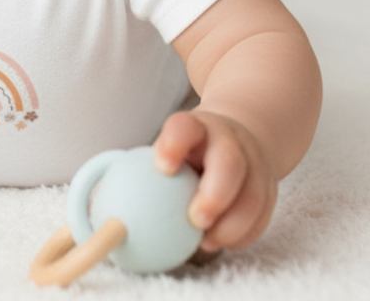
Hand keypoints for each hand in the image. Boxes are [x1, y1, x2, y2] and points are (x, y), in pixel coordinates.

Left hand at [154, 110, 277, 252]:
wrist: (236, 136)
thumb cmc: (188, 149)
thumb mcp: (170, 145)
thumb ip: (146, 167)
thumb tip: (100, 205)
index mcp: (196, 127)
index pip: (184, 127)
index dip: (173, 144)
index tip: (161, 167)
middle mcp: (229, 141)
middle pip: (230, 162)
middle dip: (215, 194)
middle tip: (194, 219)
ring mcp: (254, 164)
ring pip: (253, 194)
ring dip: (232, 224)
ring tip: (205, 241)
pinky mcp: (269, 189)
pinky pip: (263, 216)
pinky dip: (244, 233)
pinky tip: (222, 242)